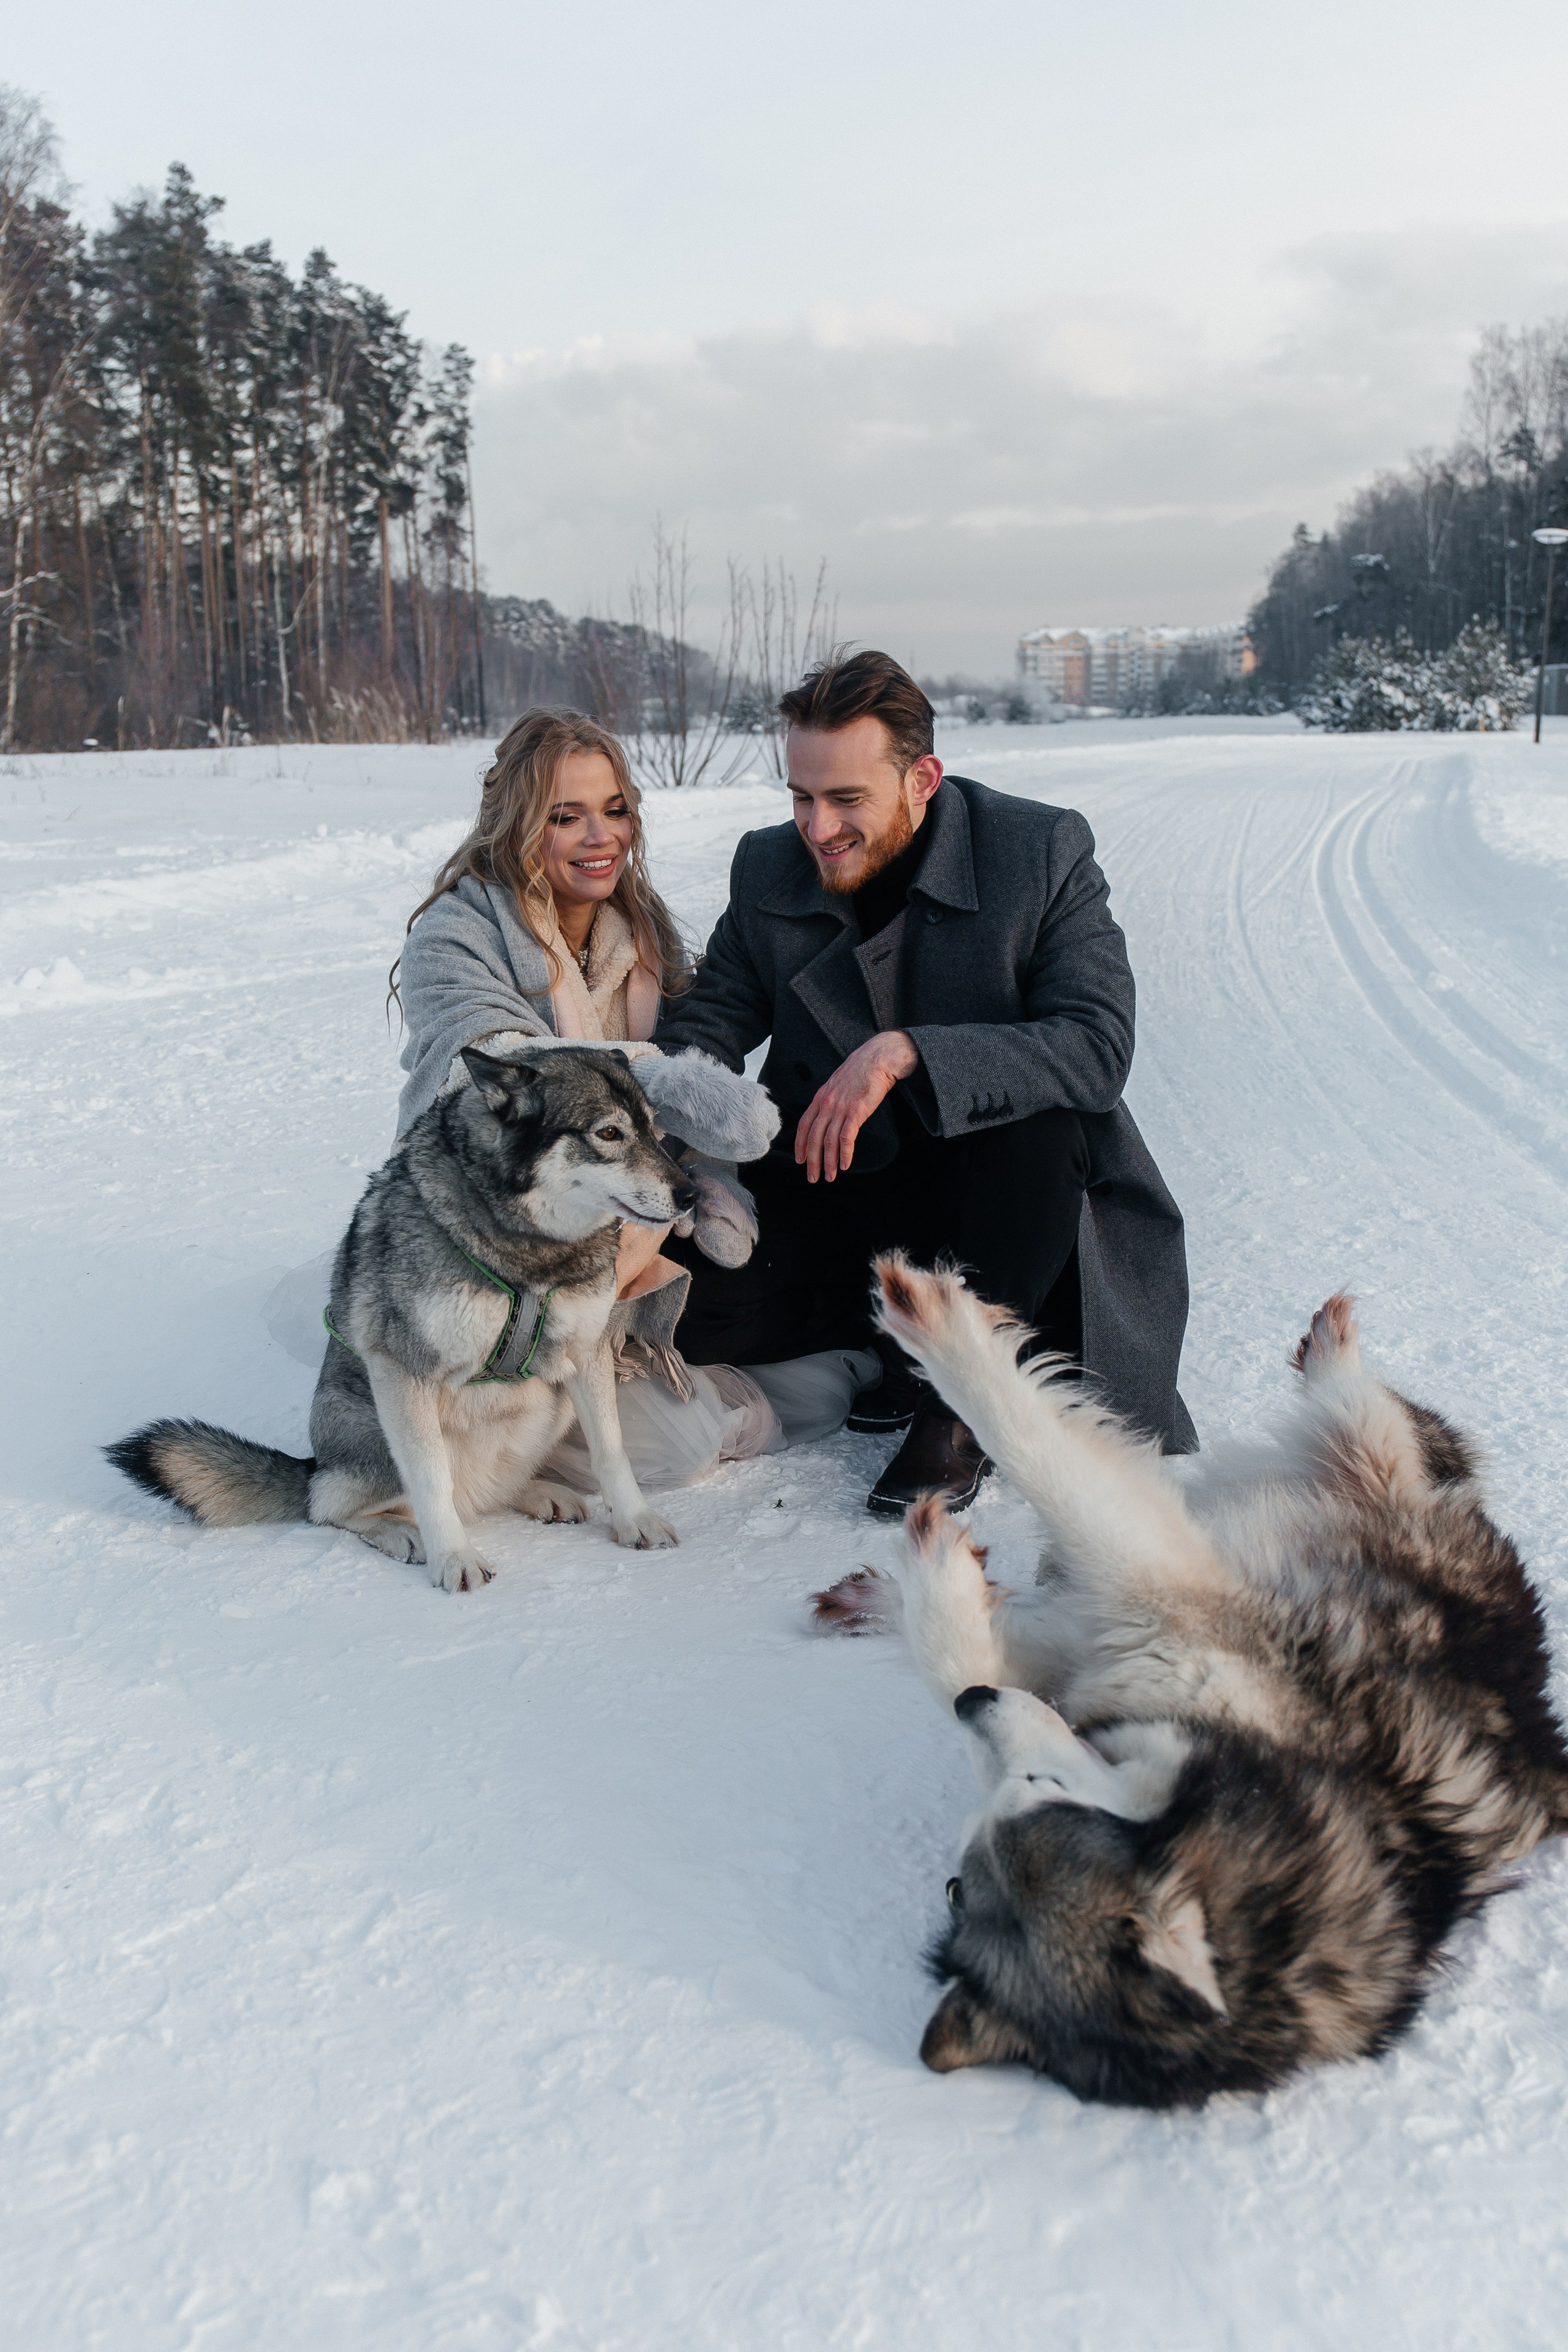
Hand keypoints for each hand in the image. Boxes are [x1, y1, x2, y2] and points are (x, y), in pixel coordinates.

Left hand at [794, 1031, 917, 1181]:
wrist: (878, 1058)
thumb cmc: (861, 1070)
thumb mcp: (838, 1083)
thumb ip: (831, 1099)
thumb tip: (830, 1114)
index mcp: (820, 1097)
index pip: (804, 1125)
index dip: (800, 1144)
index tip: (800, 1159)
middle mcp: (827, 1104)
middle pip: (813, 1138)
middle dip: (812, 1161)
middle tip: (812, 1177)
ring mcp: (840, 1108)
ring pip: (829, 1142)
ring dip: (828, 1162)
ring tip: (829, 1177)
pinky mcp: (856, 1112)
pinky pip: (846, 1138)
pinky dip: (844, 1154)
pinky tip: (845, 1165)